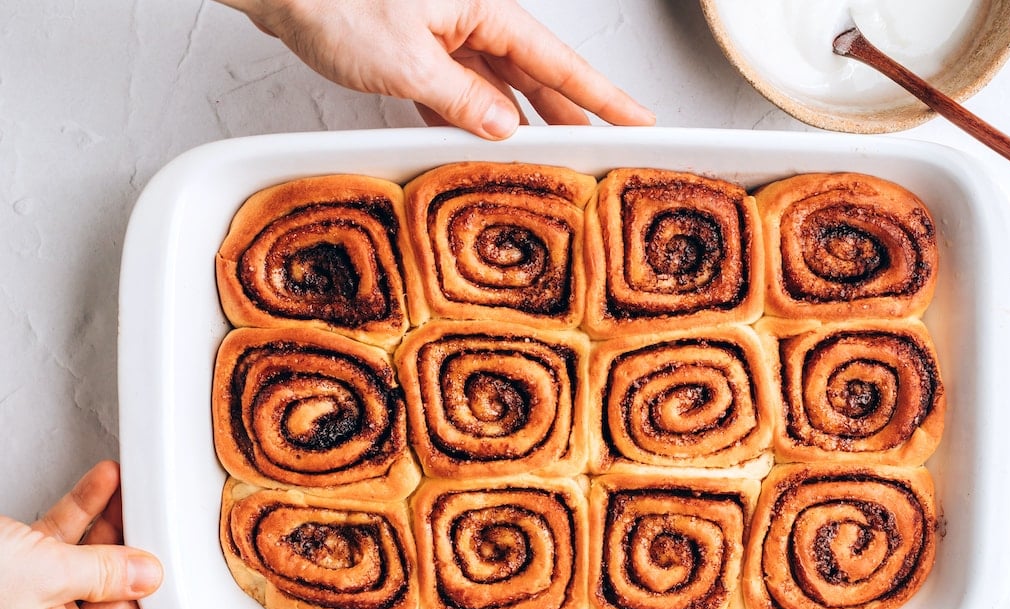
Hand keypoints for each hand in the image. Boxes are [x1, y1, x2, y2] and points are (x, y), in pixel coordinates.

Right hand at [0, 461, 258, 608]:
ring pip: (102, 569)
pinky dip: (89, 511)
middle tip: (194, 536)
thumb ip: (106, 571)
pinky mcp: (19, 573)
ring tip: (147, 491)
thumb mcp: (40, 574)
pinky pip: (67, 543)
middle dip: (159, 568)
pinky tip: (109, 477)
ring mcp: (37, 607)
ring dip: (124, 529)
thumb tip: (152, 573)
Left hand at [216, 0, 654, 138]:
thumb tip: (505, 128)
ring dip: (516, 122)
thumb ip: (462, 100)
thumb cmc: (335, 3)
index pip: (558, 62)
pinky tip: (476, 142)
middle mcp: (471, 17)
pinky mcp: (417, 47)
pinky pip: (457, 88)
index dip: (602, 96)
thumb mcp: (407, 62)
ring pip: (496, 86)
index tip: (638, 119)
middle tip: (603, 149)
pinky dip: (468, 117)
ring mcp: (444, 33)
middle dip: (568, 114)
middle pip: (535, 76)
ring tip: (546, 157)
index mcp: (483, 9)